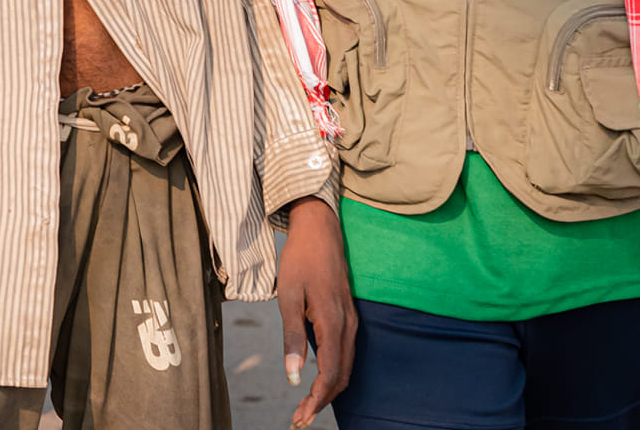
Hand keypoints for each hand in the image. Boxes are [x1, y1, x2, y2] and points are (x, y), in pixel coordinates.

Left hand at [276, 196, 355, 427]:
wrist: (319, 229)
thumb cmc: (300, 259)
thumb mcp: (288, 296)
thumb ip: (292, 337)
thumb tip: (293, 378)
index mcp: (333, 322)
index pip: (330, 375)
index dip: (316, 401)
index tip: (299, 418)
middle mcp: (348, 325)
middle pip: (341, 377)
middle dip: (321, 402)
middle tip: (299, 419)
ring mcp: (351, 320)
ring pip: (345, 367)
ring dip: (328, 390)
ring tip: (305, 405)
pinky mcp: (347, 316)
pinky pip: (345, 353)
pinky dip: (333, 373)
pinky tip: (316, 379)